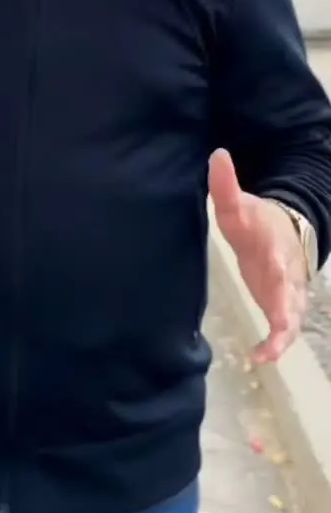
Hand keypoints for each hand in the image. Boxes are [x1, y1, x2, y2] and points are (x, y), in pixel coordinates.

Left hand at [209, 148, 307, 363]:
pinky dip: (275, 344)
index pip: (282, 261)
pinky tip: (259, 358)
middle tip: (281, 329)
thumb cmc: (256, 220)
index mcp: (277, 249)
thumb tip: (217, 154)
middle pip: (294, 295)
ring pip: (294, 316)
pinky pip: (284, 328)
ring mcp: (290, 293)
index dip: (282, 271)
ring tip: (269, 354)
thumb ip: (225, 185)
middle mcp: (289, 274)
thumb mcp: (238, 205)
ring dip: (285, 334)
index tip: (279, 276)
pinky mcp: (283, 306)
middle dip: (289, 311)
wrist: (283, 231)